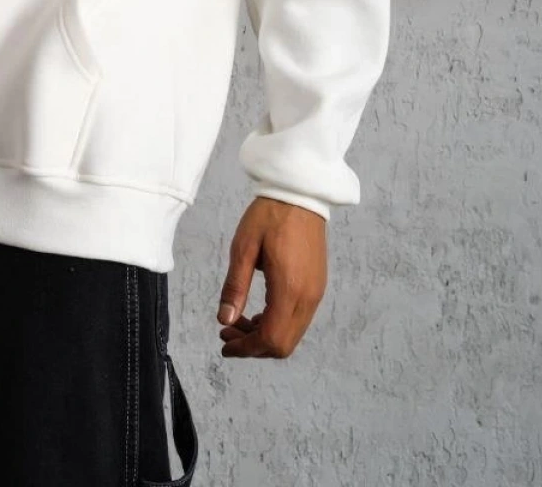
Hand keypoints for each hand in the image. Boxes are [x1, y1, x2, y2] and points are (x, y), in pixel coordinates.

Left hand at [215, 196, 327, 357]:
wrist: (300, 193)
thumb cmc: (269, 216)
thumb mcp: (243, 248)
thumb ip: (235, 287)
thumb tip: (224, 320)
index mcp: (289, 289)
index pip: (270, 339)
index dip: (246, 348)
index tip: (225, 344)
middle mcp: (308, 298)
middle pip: (283, 345)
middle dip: (253, 346)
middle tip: (227, 332)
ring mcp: (315, 293)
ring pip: (292, 335)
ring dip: (265, 336)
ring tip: (238, 321)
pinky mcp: (317, 286)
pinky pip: (298, 320)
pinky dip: (277, 324)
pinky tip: (258, 312)